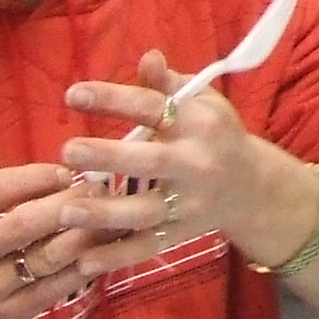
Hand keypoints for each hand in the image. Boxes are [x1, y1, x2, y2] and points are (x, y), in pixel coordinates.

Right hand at [0, 136, 115, 318]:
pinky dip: (83, 268)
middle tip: (100, 189)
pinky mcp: (8, 316)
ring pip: (48, 256)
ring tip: (112, 216)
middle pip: (28, 222)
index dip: (39, 176)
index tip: (67, 171)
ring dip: (86, 235)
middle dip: (69, 202)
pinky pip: (55, 287)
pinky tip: (103, 252)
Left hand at [56, 52, 311, 278]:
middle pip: (151, 161)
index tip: (72, 94)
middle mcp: (196, 164)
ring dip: (105, 213)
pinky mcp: (180, 234)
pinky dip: (116, 258)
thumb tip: (147, 57)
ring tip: (66, 209)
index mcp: (200, 124)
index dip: (113, 98)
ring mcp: (189, 204)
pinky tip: (83, 261)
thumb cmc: (215, 134)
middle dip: (109, 156)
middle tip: (68, 151)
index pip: (154, 106)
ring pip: (145, 211)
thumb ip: (168, 83)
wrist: (252, 187)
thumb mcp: (202, 101)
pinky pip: (146, 248)